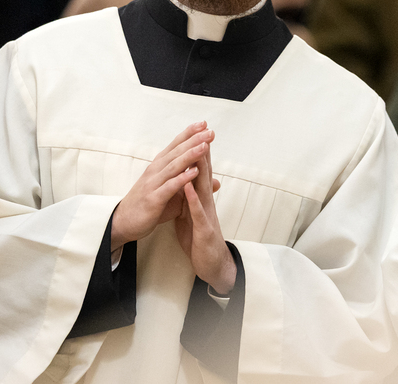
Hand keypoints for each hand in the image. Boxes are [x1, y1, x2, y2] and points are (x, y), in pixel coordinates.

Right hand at [111, 121, 213, 250]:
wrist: (124, 222)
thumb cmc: (151, 204)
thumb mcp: (175, 193)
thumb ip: (193, 184)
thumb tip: (217, 182)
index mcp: (160, 166)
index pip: (175, 146)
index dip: (189, 134)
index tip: (204, 124)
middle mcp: (156, 171)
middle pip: (177, 152)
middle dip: (194, 141)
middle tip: (209, 131)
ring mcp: (153, 184)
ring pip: (174, 166)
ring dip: (190, 155)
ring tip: (205, 146)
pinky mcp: (153, 199)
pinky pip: (169, 187)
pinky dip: (182, 179)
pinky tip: (194, 172)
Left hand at [174, 136, 236, 293]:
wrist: (211, 265)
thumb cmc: (200, 239)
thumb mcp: (192, 214)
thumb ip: (189, 197)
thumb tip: (185, 181)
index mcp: (201, 198)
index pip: (199, 171)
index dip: (197, 152)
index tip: (196, 132)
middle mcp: (206, 202)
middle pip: (204, 174)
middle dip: (203, 153)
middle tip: (204, 131)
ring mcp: (206, 215)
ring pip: (203, 189)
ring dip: (201, 170)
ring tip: (198, 151)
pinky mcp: (203, 229)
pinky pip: (197, 212)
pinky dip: (192, 199)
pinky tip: (188, 186)